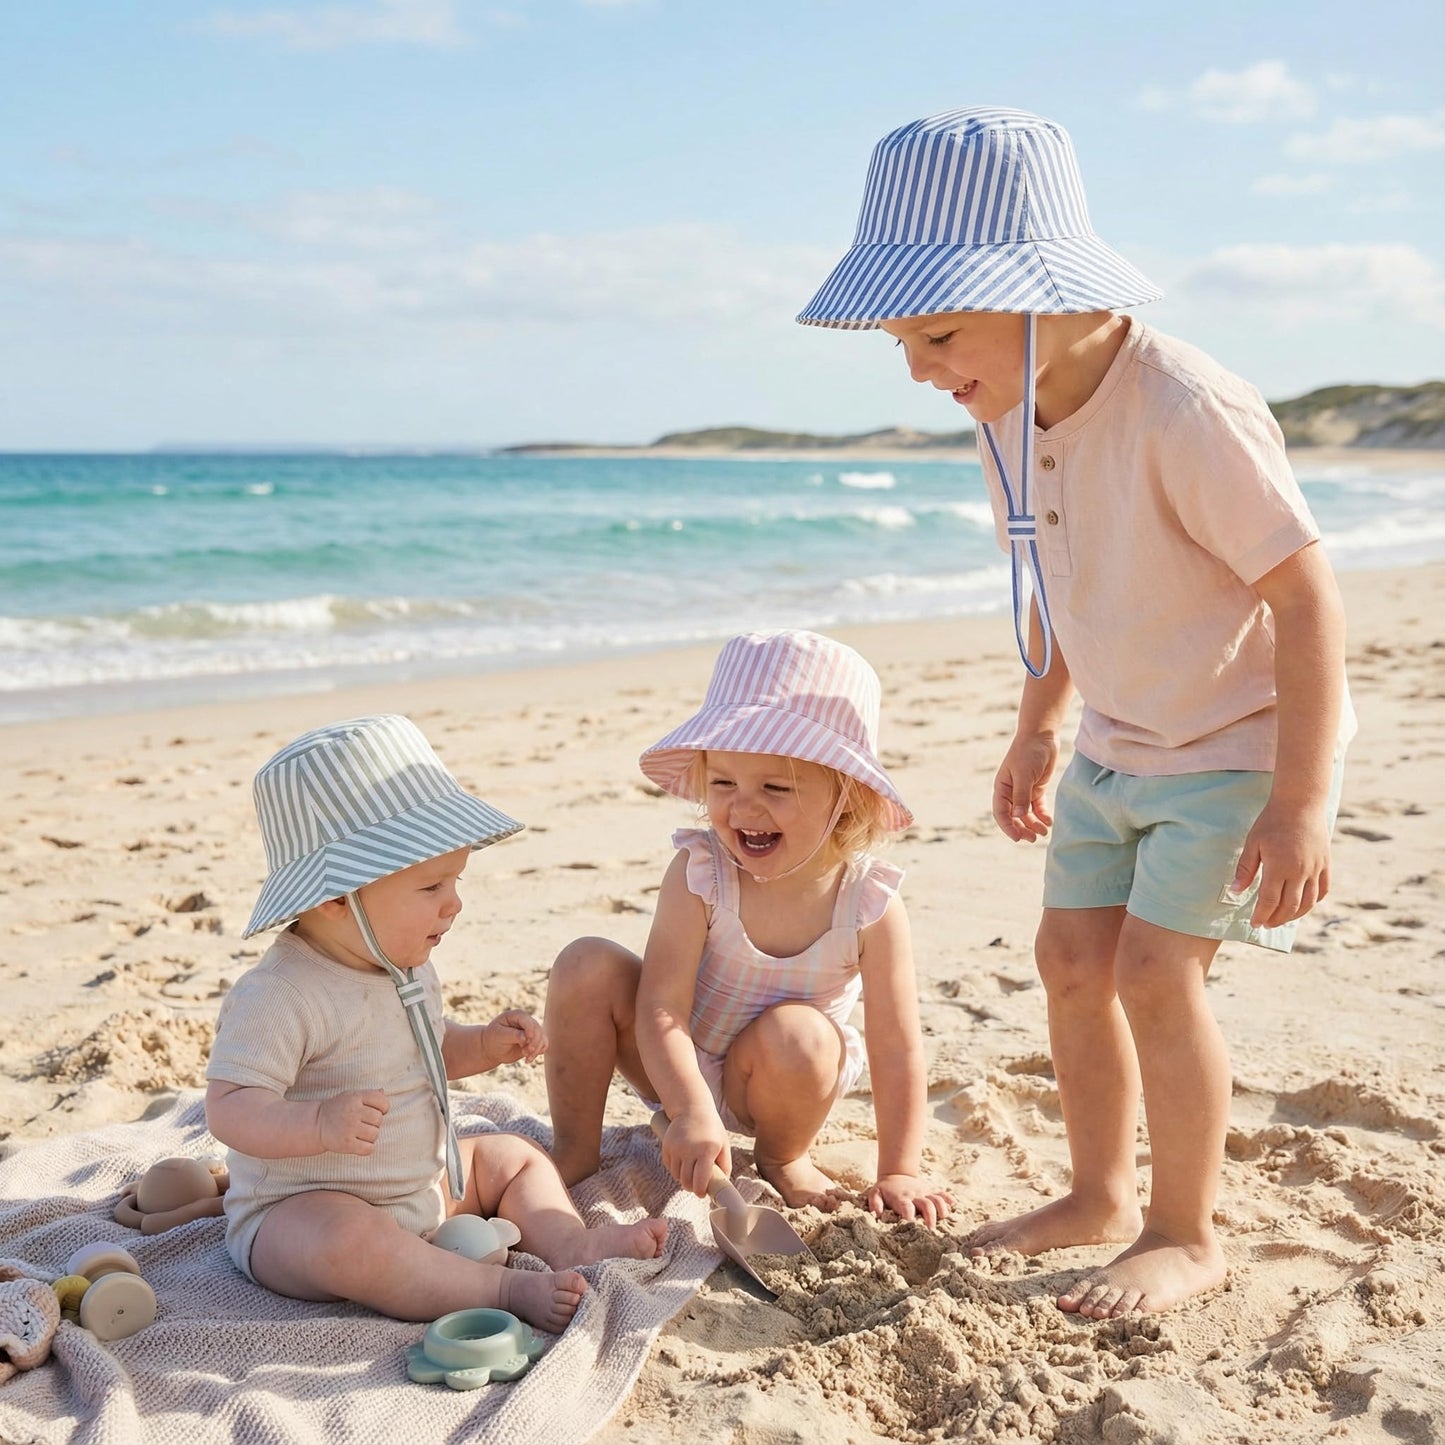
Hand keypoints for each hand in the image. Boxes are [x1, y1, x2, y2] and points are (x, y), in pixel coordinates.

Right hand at [316, 1088, 388, 1155]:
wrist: (317, 1124)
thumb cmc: (339, 1109)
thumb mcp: (351, 1096)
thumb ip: (369, 1094)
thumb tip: (383, 1092)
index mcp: (356, 1097)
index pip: (383, 1102)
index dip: (384, 1108)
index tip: (376, 1111)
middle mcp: (353, 1111)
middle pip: (379, 1119)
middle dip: (375, 1123)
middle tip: (365, 1124)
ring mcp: (349, 1128)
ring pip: (375, 1134)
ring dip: (371, 1136)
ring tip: (361, 1133)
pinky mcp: (346, 1144)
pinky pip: (369, 1149)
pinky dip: (367, 1148)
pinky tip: (360, 1143)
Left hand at [482, 1010, 546, 1068]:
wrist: (492, 1048)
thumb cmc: (493, 1039)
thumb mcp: (499, 1035)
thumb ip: (513, 1035)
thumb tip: (526, 1038)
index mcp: (517, 1015)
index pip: (528, 1021)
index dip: (530, 1030)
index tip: (527, 1040)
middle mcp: (527, 1021)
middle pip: (538, 1030)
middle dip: (534, 1043)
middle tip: (525, 1053)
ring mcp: (532, 1030)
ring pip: (542, 1038)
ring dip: (536, 1049)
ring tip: (526, 1057)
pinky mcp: (534, 1040)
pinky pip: (543, 1045)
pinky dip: (538, 1052)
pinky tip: (528, 1059)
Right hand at [661, 1109, 730, 1197]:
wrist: (692, 1108)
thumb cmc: (711, 1128)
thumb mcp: (723, 1144)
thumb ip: (725, 1165)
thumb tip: (722, 1184)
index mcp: (706, 1151)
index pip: (700, 1180)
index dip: (700, 1191)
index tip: (702, 1194)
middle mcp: (690, 1150)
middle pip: (686, 1181)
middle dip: (692, 1187)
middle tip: (697, 1185)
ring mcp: (676, 1148)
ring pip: (676, 1175)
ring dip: (683, 1178)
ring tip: (690, 1173)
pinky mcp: (666, 1145)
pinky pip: (669, 1166)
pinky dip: (675, 1169)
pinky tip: (682, 1164)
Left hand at [866, 1174, 953, 1227]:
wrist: (896, 1174)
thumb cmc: (885, 1190)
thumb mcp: (875, 1193)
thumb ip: (875, 1203)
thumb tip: (877, 1214)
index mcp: (901, 1198)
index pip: (907, 1207)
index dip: (910, 1217)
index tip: (912, 1227)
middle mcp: (915, 1195)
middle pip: (927, 1205)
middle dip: (930, 1218)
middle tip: (931, 1231)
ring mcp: (925, 1191)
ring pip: (937, 1199)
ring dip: (942, 1209)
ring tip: (943, 1219)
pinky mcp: (932, 1190)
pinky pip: (943, 1193)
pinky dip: (949, 1199)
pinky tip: (953, 1205)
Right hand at [992, 732, 1057, 841]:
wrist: (1041, 736)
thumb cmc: (1028, 752)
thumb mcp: (1024, 775)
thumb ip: (1021, 795)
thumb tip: (1018, 816)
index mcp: (1002, 788)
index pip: (1001, 812)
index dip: (1008, 827)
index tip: (1018, 838)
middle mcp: (1011, 791)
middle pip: (1014, 816)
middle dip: (1022, 828)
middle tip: (1033, 839)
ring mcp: (1024, 790)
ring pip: (1026, 813)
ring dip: (1033, 824)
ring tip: (1044, 833)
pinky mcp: (1036, 788)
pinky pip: (1037, 806)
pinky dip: (1042, 815)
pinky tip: (1048, 822)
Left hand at [1232, 798, 1331, 928]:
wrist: (1300, 803)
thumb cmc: (1271, 822)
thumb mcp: (1252, 843)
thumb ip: (1246, 870)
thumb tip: (1235, 891)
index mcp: (1279, 867)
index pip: (1270, 901)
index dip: (1261, 915)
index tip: (1254, 924)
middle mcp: (1300, 872)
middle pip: (1290, 906)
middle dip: (1276, 919)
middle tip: (1266, 924)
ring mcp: (1316, 869)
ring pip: (1308, 902)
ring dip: (1295, 915)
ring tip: (1282, 919)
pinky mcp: (1326, 864)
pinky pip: (1323, 890)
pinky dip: (1314, 901)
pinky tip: (1304, 905)